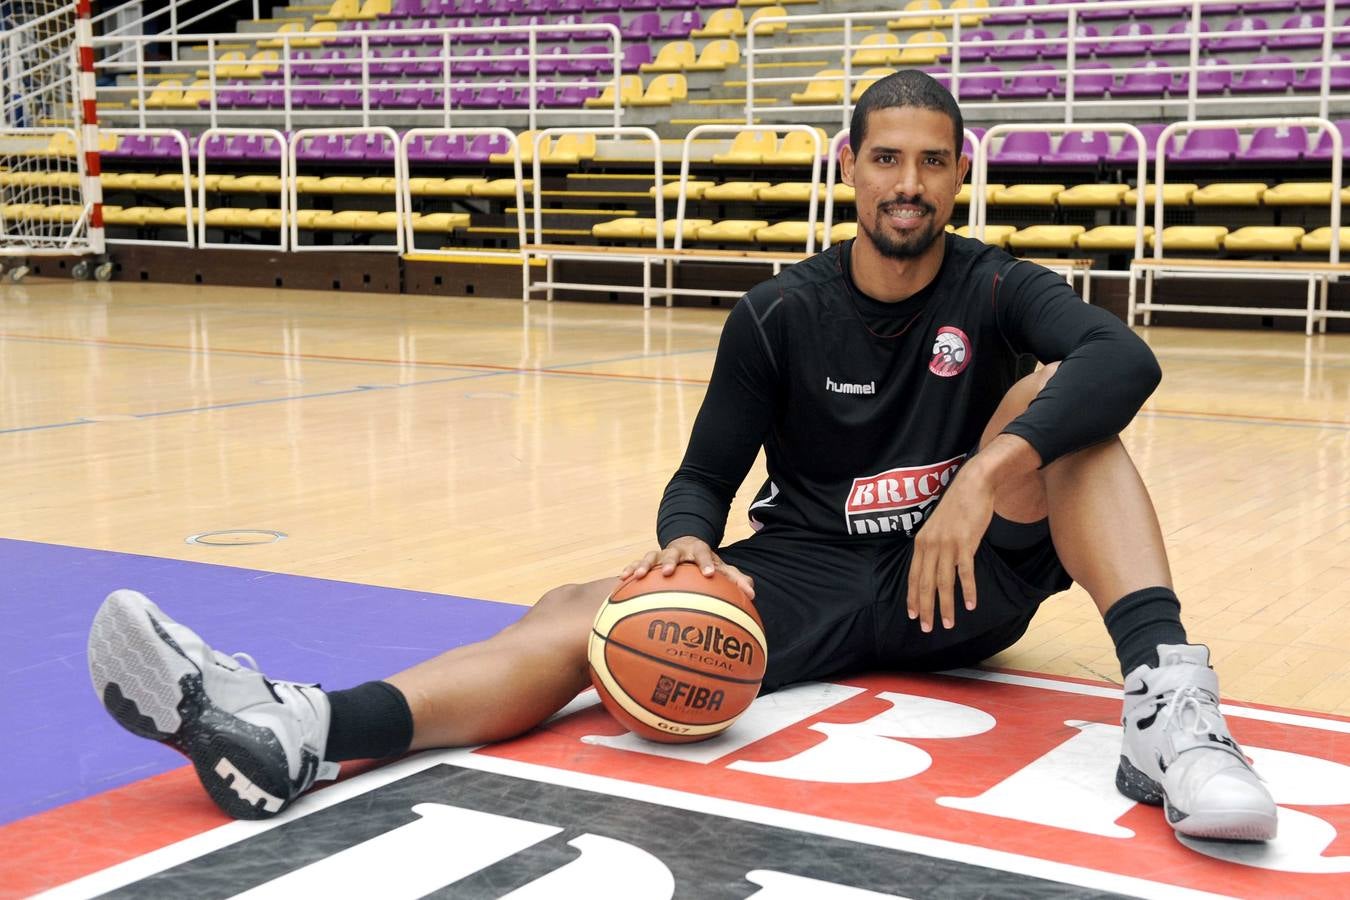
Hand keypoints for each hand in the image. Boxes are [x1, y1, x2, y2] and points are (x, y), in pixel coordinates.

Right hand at [620, 536, 755, 599]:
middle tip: (669, 572)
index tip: (708, 574)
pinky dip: (630, 570)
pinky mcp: (649, 561)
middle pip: (673, 553)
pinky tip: (621, 579)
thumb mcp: (721, 568)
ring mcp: (662, 554)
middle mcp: (679, 551)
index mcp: (698, 551)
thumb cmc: (705, 563)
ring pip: (651, 556)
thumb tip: (752, 593)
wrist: (686, 544)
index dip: (705, 562)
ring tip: (640, 575)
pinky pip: (637, 564)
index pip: (703, 553)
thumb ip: (736, 579)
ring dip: (645, 564)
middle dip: (671, 562)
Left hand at [906, 465, 994, 632]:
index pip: (913, 576)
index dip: (912, 597)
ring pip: (943, 582)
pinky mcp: (965, 543)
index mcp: (921, 542)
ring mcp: (947, 544)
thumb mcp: (937, 526)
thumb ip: (934, 545)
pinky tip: (969, 605)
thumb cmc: (957, 505)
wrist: (973, 484)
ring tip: (948, 624)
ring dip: (946, 606)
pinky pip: (965, 572)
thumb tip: (933, 564)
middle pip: (924, 583)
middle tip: (927, 628)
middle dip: (926, 608)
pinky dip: (967, 590)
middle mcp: (930, 545)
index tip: (913, 615)